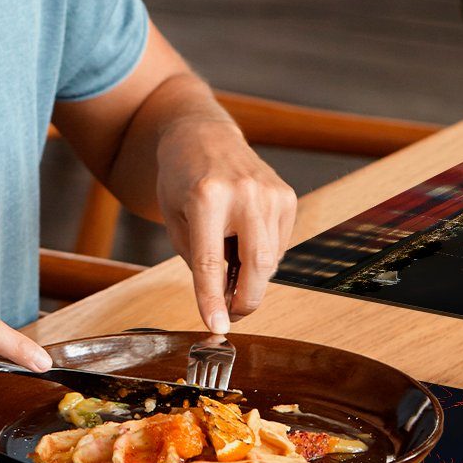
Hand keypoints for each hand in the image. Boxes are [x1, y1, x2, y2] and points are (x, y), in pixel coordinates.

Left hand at [155, 119, 297, 333]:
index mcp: (207, 197)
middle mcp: (244, 193)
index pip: (211, 262)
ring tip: (229, 262)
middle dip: (246, 300)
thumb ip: (198, 261)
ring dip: (251, 277)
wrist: (203, 136)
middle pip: (257, 265)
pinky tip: (243, 239)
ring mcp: (271, 192)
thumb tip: (225, 301)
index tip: (217, 326)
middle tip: (231, 313)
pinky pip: (279, 244)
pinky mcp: (287, 195)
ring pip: (271, 260)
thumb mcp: (175, 221)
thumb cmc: (182, 179)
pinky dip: (262, 255)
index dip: (213, 300)